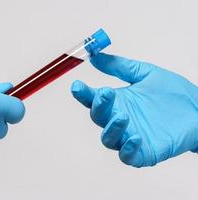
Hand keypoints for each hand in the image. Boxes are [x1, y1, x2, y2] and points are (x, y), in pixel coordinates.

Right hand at [71, 53, 197, 166]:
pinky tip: (136, 137)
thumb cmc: (172, 93)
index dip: (83, 94)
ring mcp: (129, 136)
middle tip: (106, 94)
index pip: (93, 99)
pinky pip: (128, 156)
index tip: (77, 86)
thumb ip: (119, 66)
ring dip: (111, 128)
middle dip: (98, 107)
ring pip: (108, 139)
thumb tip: (95, 55)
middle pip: (98, 118)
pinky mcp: (143, 152)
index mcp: (117, 101)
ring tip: (123, 115)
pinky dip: (127, 149)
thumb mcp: (144, 73)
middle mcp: (119, 119)